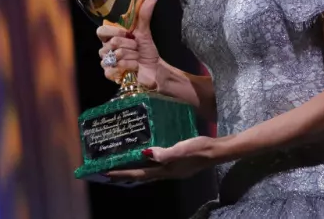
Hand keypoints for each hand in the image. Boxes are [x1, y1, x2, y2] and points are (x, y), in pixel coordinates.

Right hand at [97, 0, 159, 87]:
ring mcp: (107, 62)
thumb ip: (144, 16)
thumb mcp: (145, 32)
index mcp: (111, 37)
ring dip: (132, 57)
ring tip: (137, 58)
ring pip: (116, 56)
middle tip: (136, 48)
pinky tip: (134, 68)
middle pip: (112, 43)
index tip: (127, 33)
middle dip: (130, 46)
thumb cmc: (146, 51)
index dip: (114, 32)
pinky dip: (130, 67)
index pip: (100, 31)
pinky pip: (116, 68)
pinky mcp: (110, 74)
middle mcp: (106, 49)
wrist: (154, 69)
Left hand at [106, 136, 224, 181]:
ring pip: (148, 170)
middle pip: (141, 174)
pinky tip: (145, 155)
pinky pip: (156, 164)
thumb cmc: (199, 149)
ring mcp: (172, 168)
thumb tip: (146, 153)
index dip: (123, 173)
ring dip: (134, 169)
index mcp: (166, 170)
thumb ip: (165, 153)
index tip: (106, 173)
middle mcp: (167, 172)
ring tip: (121, 164)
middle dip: (125, 173)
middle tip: (108, 170)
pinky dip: (146, 162)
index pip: (140, 174)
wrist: (217, 151)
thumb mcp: (182, 149)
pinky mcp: (177, 162)